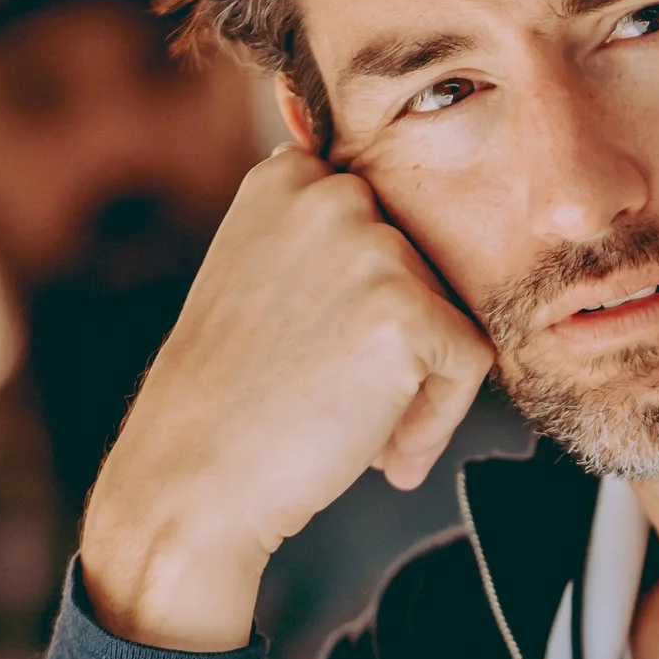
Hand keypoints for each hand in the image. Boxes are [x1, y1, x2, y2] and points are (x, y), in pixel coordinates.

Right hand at [81, 146, 492, 649]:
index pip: (384, 226)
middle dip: (398, 347)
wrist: (189, 480)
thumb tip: (401, 250)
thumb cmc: (224, 398)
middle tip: (344, 406)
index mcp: (289, 178)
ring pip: (450, 317)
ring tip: (362, 438)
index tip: (329, 357)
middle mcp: (332, 194)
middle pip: (423, 271)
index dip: (369, 305)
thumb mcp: (254, 279)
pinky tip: (383, 460)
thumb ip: (319, 245)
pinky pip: (470, 361)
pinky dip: (438, 419)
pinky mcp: (408, 311)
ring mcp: (372, 248)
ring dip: (419, 386)